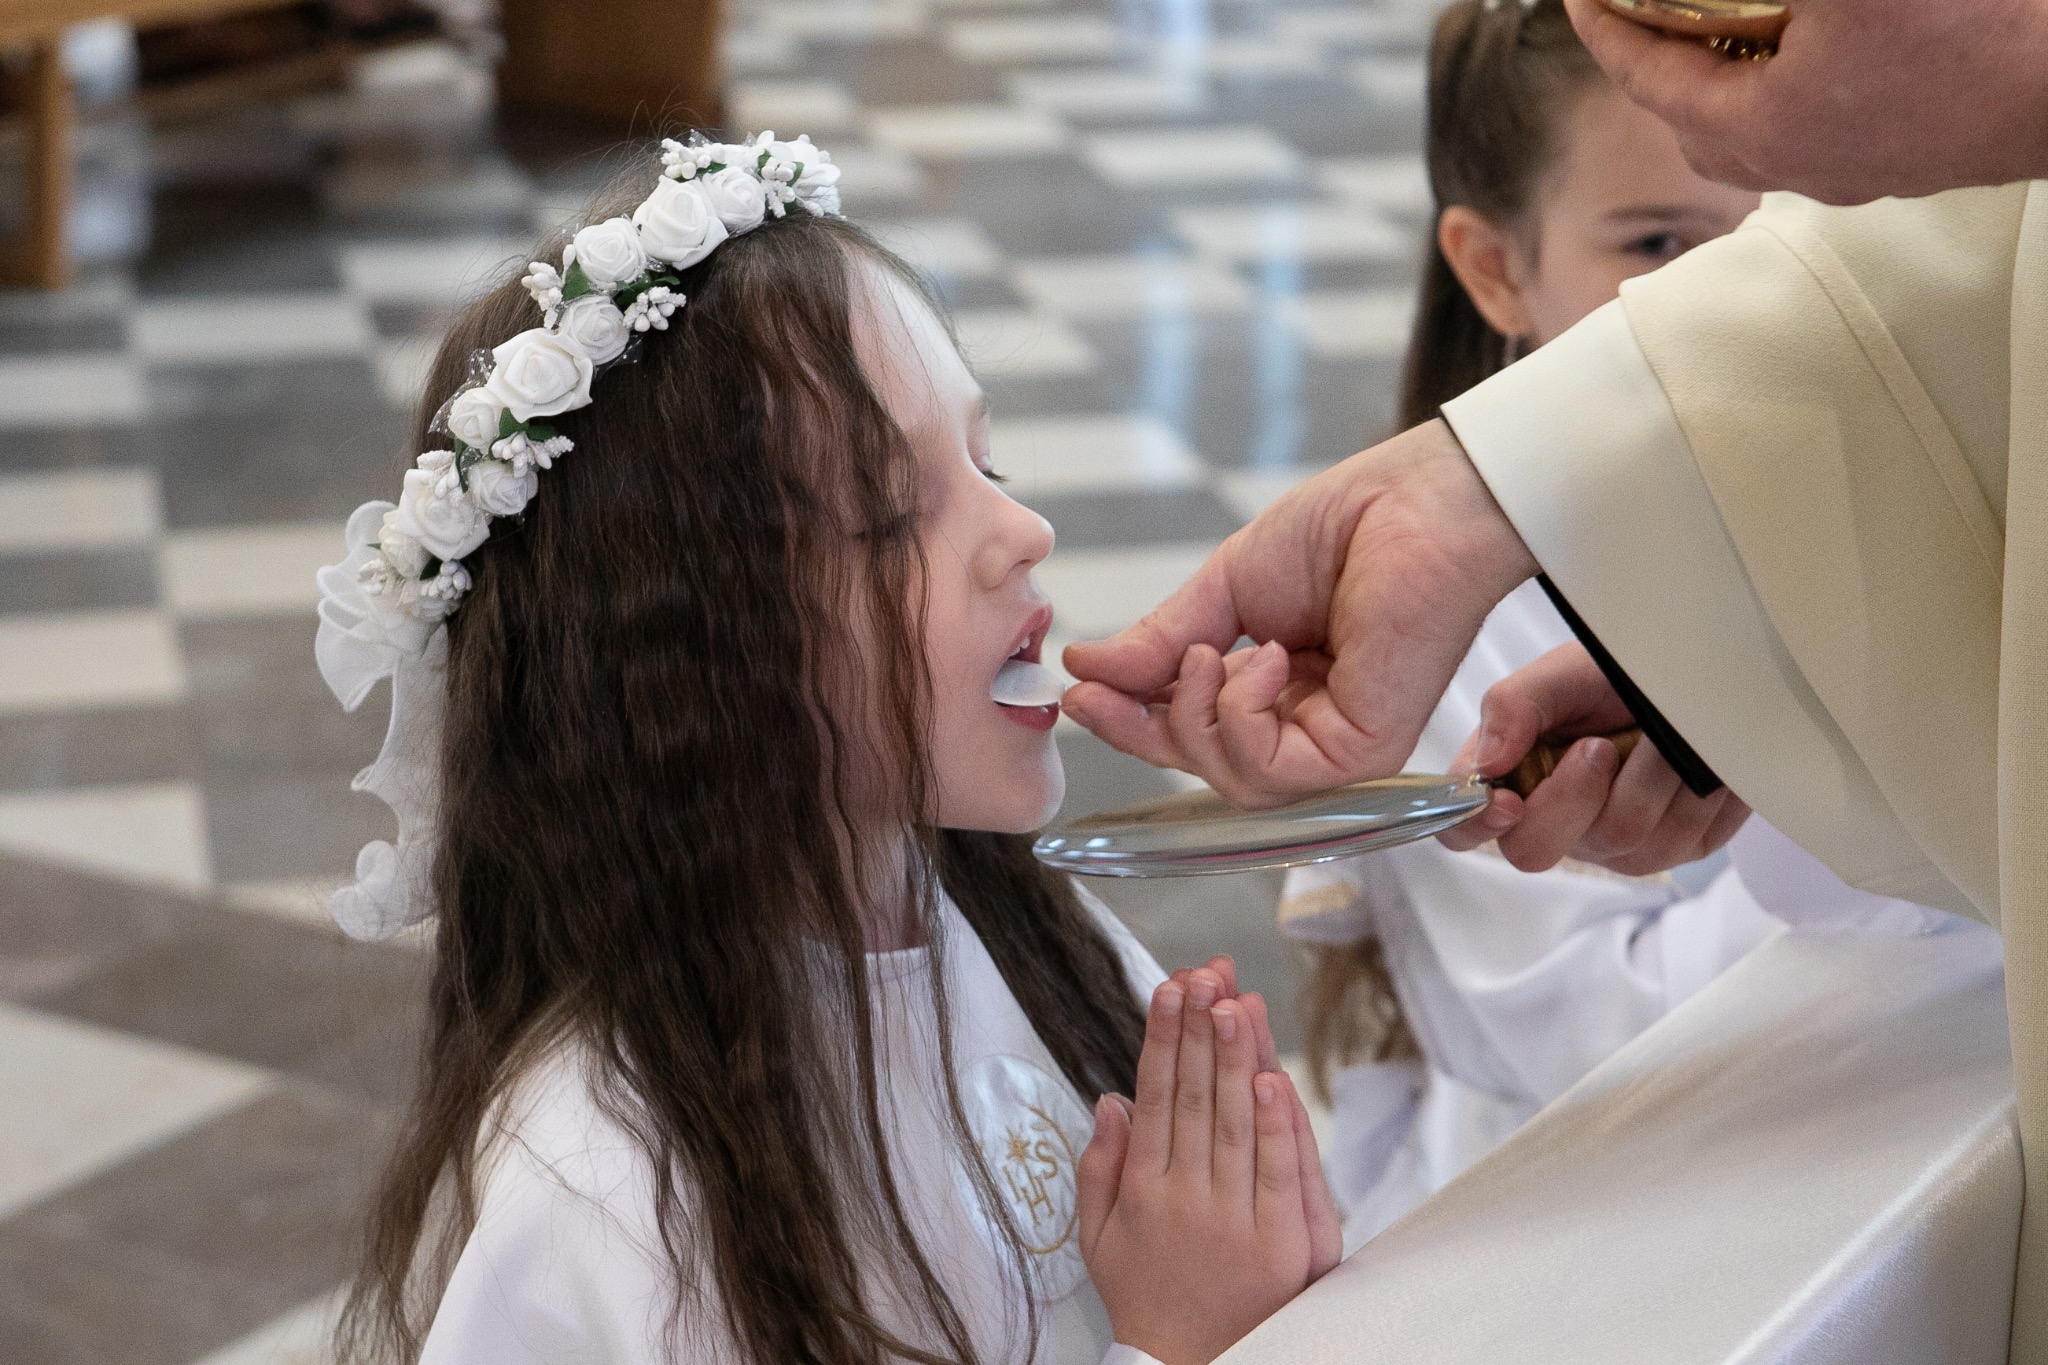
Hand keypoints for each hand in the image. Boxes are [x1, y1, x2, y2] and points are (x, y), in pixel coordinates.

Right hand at [1063, 421, 1536, 806]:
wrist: (1414, 502)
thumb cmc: (1344, 529)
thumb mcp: (1224, 589)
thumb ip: (1160, 641)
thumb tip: (1084, 668)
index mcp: (1280, 692)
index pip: (1196, 734)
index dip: (1132, 723)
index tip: (1077, 692)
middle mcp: (1310, 727)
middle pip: (1204, 769)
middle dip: (1142, 731)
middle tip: (1100, 690)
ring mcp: (1338, 748)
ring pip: (1231, 782)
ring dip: (1196, 716)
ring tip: (1216, 651)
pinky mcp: (1362, 755)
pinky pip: (1269, 773)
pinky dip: (1242, 718)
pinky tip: (1263, 661)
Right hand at [1078, 969, 1340, 1364]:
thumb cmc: (1147, 1301)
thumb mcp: (1097, 1238)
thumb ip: (1100, 1166)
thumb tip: (1111, 1099)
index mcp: (1142, 1190)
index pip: (1155, 1096)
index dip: (1163, 1038)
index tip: (1168, 988)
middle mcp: (1184, 1198)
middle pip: (1195, 1097)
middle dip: (1200, 1028)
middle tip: (1204, 973)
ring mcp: (1233, 1221)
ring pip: (1235, 1123)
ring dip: (1236, 1058)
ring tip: (1234, 1002)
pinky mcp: (1278, 1246)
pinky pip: (1279, 1174)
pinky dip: (1278, 1126)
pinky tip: (1271, 1079)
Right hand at [1438, 643, 1751, 873]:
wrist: (1692, 678)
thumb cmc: (1614, 672)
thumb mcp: (1560, 674)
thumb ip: (1511, 706)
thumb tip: (1487, 764)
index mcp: (1508, 778)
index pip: (1459, 827)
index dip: (1474, 825)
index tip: (1509, 802)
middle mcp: (1551, 820)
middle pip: (1533, 851)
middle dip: (1573, 795)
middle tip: (1600, 745)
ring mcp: (1609, 843)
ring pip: (1619, 841)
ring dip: (1648, 776)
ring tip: (1658, 735)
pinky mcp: (1671, 849)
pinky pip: (1679, 843)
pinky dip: (1691, 792)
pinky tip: (1690, 761)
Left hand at [1564, 0, 2047, 202]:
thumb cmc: (1966, 31)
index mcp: (1761, 126)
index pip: (1648, 80)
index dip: (1606, 32)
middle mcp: (1793, 166)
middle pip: (1690, 123)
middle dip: (1658, 69)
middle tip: (1649, 16)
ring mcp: (1848, 173)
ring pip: (1752, 137)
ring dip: (1726, 85)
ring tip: (1726, 30)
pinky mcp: (1899, 163)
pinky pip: (1815, 133)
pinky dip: (1789, 92)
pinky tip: (1815, 50)